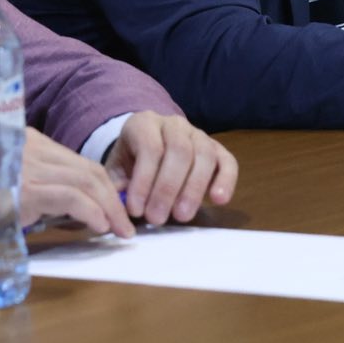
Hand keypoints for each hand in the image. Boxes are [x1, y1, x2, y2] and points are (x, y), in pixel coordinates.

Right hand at [18, 127, 135, 237]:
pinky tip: (99, 225)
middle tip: (125, 223)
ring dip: (109, 207)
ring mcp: (28, 166)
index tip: (117, 208)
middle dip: (112, 197)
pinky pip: (70, 197)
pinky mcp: (25, 190)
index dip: (105, 186)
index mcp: (32, 144)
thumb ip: (45, 186)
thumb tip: (85, 207)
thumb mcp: (16, 186)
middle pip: (88, 170)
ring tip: (119, 228)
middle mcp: (32, 147)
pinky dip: (91, 211)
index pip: (80, 163)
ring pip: (85, 180)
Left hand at [104, 111, 237, 226]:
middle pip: (179, 151)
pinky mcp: (217, 149)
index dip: (144, 180)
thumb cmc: (130, 163)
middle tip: (157, 218)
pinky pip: (228, 161)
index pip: (149, 148)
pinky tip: (218, 200)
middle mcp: (173, 124)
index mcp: (144, 124)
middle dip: (167, 188)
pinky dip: (226, 180)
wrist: (147, 148)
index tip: (136, 210)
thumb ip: (116, 186)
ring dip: (193, 189)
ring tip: (181, 216)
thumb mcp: (116, 170)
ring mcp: (198, 134)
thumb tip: (120, 208)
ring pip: (204, 155)